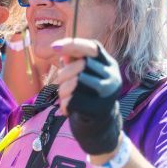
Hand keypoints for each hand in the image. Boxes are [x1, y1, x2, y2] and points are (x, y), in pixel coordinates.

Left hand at [52, 38, 122, 155]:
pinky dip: (64, 104)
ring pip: (76, 82)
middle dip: (64, 72)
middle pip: (81, 64)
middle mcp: (113, 76)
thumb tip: (60, 49)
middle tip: (60, 81)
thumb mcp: (84, 74)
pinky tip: (66, 107)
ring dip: (62, 89)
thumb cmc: (87, 93)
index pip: (92, 47)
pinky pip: (73, 100)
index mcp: (109, 64)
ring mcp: (108, 94)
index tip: (53, 47)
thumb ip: (74, 60)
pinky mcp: (100, 109)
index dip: (72, 44)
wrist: (100, 123)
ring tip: (63, 95)